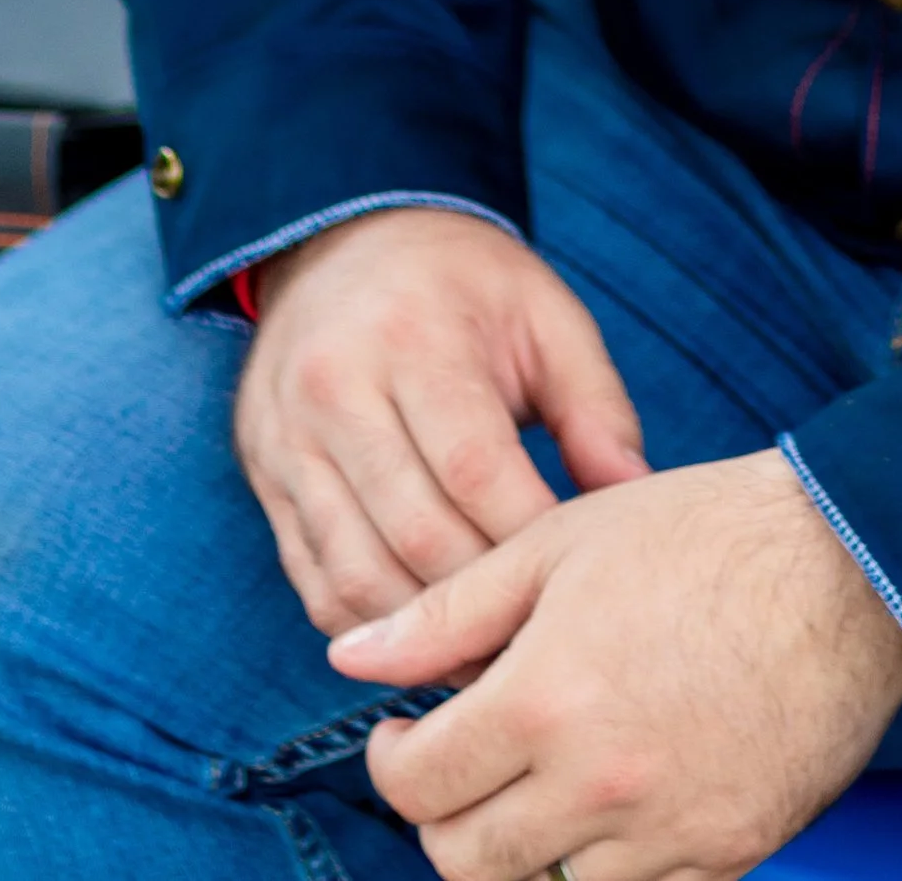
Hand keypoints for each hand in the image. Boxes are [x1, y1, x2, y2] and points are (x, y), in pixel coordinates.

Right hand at [235, 206, 647, 632]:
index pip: (474, 468)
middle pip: (414, 534)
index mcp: (412, 338)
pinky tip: (425, 640)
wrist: (343, 241)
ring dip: (424, 637)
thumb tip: (636, 497)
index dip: (531, 540)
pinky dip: (371, 627)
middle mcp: (335, 390)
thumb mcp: (544, 313)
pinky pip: (314, 583)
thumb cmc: (464, 285)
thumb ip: (595, 406)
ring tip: (490, 660)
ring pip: (356, 575)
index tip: (582, 583)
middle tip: (542, 641)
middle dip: (483, 603)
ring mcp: (287, 442)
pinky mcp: (265, 481)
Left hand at [331, 449, 901, 880]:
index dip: (393, 762)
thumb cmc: (702, 534)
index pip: (417, 788)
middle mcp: (597, 783)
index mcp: (544, 700)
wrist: (849, 564)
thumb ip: (447, 612)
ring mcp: (666, 832)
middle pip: (466, 862)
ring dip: (524, 852)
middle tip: (464, 767)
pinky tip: (613, 806)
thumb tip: (350, 656)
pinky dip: (609, 869)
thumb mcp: (558, 544)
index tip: (407, 735)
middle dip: (446, 819)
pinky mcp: (728, 855)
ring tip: (539, 783)